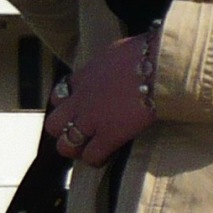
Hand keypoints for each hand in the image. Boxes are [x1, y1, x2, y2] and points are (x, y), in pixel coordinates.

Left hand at [43, 31, 157, 167]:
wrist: (159, 65)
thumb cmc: (147, 53)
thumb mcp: (117, 51)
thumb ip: (110, 62)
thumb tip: (121, 61)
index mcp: (83, 77)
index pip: (58, 96)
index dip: (66, 107)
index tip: (80, 110)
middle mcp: (81, 100)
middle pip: (53, 124)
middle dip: (65, 132)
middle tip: (83, 134)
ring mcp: (92, 119)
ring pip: (65, 145)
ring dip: (77, 149)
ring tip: (92, 149)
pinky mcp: (110, 134)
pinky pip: (92, 156)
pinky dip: (97, 160)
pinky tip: (107, 156)